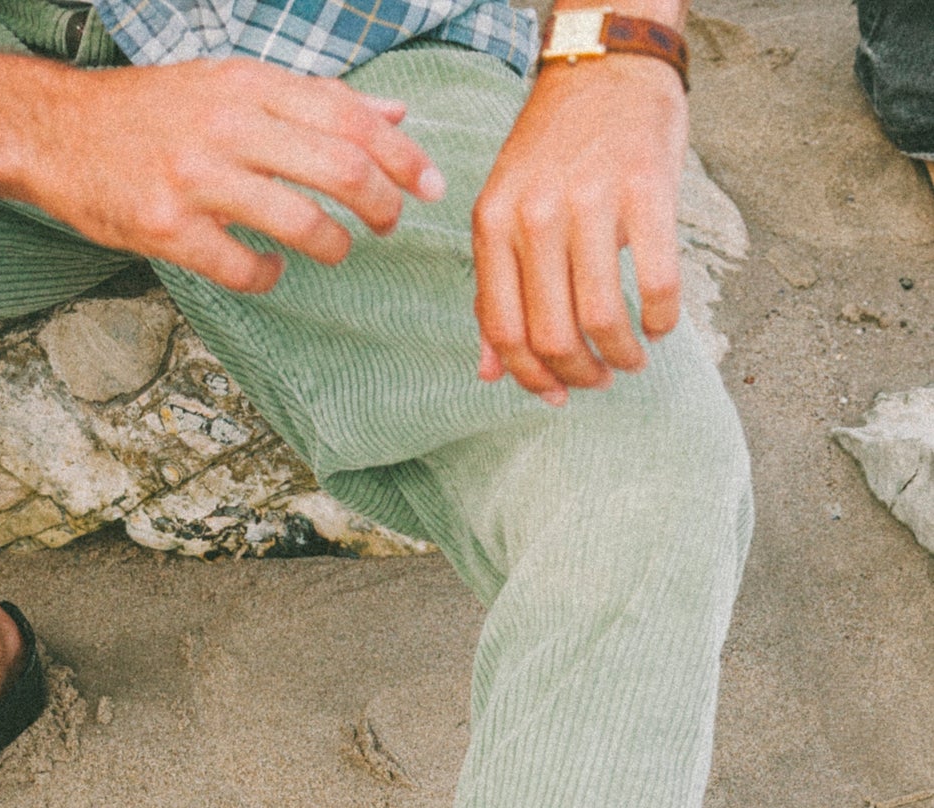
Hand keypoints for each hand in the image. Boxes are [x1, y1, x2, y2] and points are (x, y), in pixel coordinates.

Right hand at [0, 48, 444, 292]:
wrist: (55, 132)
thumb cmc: (150, 113)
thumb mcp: (229, 86)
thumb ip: (308, 102)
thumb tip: (391, 114)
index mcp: (248, 84)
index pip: (348, 115)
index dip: (401, 154)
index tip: (431, 185)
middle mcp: (227, 125)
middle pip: (338, 165)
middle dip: (380, 202)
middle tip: (389, 223)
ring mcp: (196, 178)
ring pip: (299, 220)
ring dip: (332, 244)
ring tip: (335, 249)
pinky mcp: (167, 227)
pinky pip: (243, 266)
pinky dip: (268, 276)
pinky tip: (267, 272)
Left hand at [472, 51, 687, 403]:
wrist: (604, 66)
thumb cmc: (553, 150)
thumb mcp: (504, 212)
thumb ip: (493, 290)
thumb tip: (490, 373)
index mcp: (492, 225)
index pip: (503, 331)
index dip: (530, 378)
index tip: (557, 395)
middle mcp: (534, 214)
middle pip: (552, 334)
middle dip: (580, 375)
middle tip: (601, 379)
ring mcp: (590, 201)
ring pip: (602, 318)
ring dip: (622, 355)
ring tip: (633, 358)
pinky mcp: (645, 188)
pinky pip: (657, 281)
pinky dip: (662, 318)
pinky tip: (661, 323)